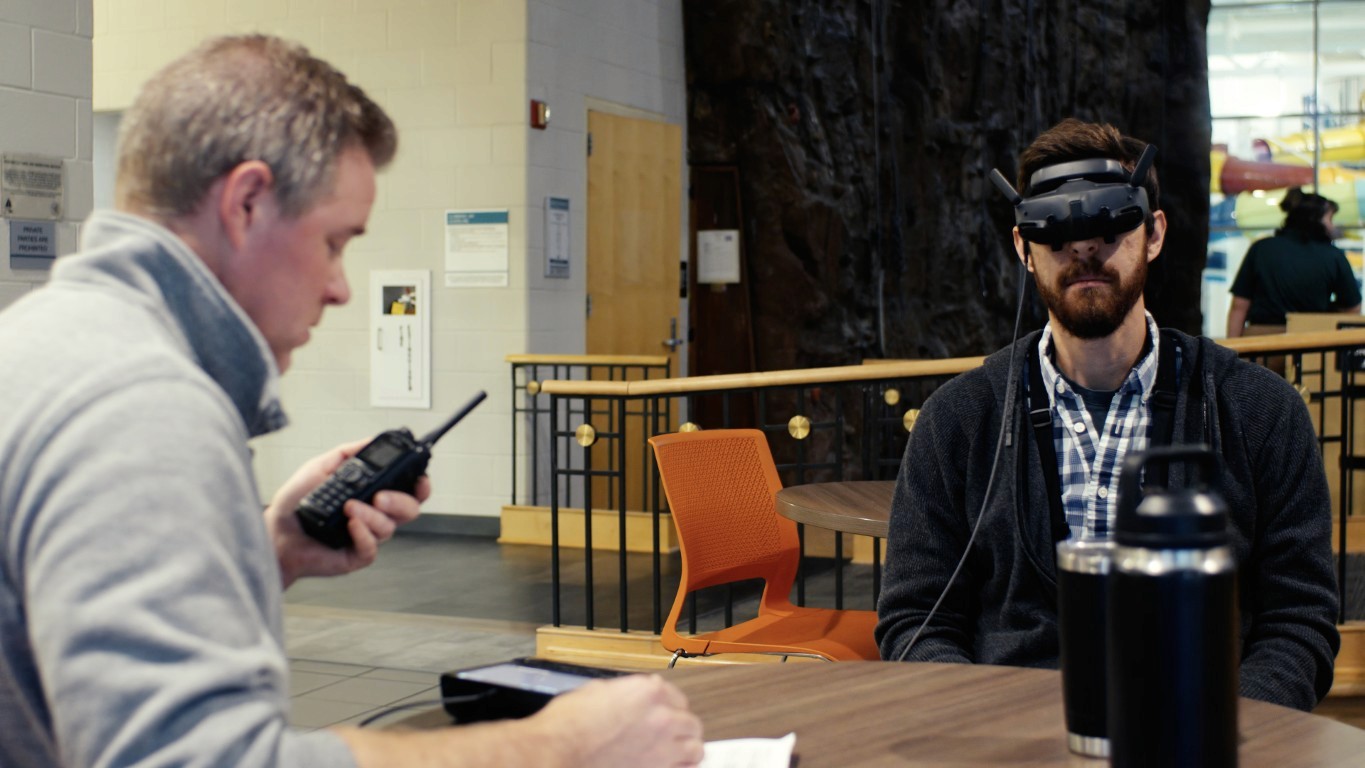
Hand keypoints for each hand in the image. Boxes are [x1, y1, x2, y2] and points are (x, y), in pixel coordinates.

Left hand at [263, 440, 430, 586]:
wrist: (275, 531)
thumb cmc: (296, 502)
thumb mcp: (322, 467)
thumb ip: (348, 452)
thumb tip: (371, 440)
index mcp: (372, 493)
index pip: (408, 490)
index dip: (420, 486)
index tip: (419, 479)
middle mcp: (374, 515)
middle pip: (410, 510)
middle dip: (401, 501)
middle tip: (379, 497)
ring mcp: (367, 536)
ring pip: (389, 528)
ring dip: (372, 516)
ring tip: (349, 508)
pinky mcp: (357, 555)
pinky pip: (372, 547)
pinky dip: (363, 534)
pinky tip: (349, 526)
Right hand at [534, 675, 703, 767]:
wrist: (557, 753)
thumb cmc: (568, 725)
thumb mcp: (597, 691)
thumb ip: (625, 692)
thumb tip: (631, 696)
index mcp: (649, 692)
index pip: (676, 697)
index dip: (669, 705)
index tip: (665, 711)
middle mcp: (663, 719)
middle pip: (690, 722)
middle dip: (680, 726)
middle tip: (670, 732)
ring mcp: (663, 749)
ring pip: (695, 748)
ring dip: (686, 748)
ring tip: (676, 751)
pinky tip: (669, 766)